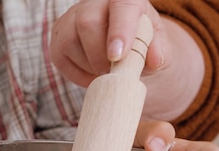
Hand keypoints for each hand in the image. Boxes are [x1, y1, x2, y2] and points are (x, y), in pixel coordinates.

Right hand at [50, 0, 165, 86]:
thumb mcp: (158, 48)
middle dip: (100, 56)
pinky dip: (77, 74)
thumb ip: (160, 52)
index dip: (119, 30)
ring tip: (105, 73)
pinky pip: (60, 58)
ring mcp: (72, 18)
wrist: (124, 50)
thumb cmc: (142, 46)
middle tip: (114, 73)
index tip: (118, 56)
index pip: (122, 7)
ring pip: (70, 42)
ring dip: (88, 66)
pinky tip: (92, 75)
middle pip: (88, 23)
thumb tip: (155, 59)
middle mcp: (94, 3)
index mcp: (125, 0)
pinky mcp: (58, 38)